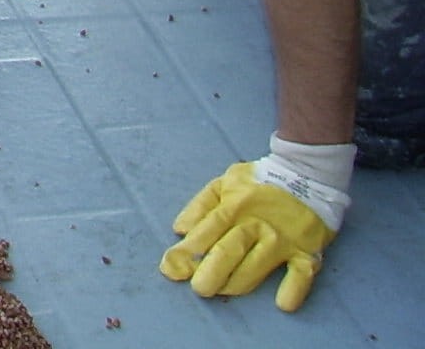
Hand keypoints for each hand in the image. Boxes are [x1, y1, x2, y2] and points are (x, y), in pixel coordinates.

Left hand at [158, 148, 349, 312]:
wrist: (306, 175)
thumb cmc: (258, 184)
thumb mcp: (224, 183)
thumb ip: (200, 205)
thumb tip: (179, 229)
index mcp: (235, 205)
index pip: (208, 229)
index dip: (190, 249)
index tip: (172, 267)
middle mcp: (258, 223)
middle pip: (230, 249)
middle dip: (211, 271)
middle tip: (198, 288)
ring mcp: (283, 239)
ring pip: (258, 265)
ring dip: (238, 282)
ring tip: (222, 291)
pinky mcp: (308, 252)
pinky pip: (302, 273)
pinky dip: (294, 289)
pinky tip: (282, 303)